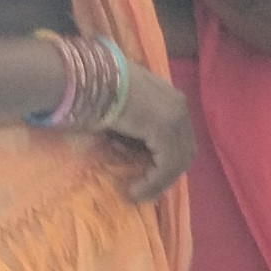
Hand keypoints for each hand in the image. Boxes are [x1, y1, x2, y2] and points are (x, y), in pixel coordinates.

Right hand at [106, 65, 196, 203]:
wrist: (86, 77)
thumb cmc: (94, 91)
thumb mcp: (122, 110)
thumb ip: (136, 127)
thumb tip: (131, 149)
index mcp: (170, 96)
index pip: (180, 135)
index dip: (167, 158)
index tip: (148, 175)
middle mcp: (179, 104)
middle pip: (184, 149)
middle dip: (166, 172)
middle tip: (145, 187)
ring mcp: (175, 116)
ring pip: (177, 161)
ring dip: (158, 182)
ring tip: (137, 193)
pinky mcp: (165, 129)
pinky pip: (166, 165)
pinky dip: (154, 182)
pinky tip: (135, 190)